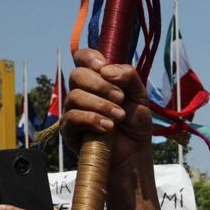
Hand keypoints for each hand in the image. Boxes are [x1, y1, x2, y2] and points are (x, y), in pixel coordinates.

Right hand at [62, 47, 152, 171]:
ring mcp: (73, 110)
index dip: (89, 57)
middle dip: (101, 85)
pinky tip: (107, 127)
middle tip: (120, 99)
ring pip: (75, 96)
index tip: (103, 67)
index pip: (82, 58)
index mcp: (98, 79)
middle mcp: (82, 91)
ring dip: (101, 105)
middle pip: (77, 75)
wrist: (134, 152)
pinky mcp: (69, 129)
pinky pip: (73, 117)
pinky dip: (92, 119)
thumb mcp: (140, 96)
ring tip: (119, 117)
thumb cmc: (135, 123)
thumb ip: (129, 77)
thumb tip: (106, 70)